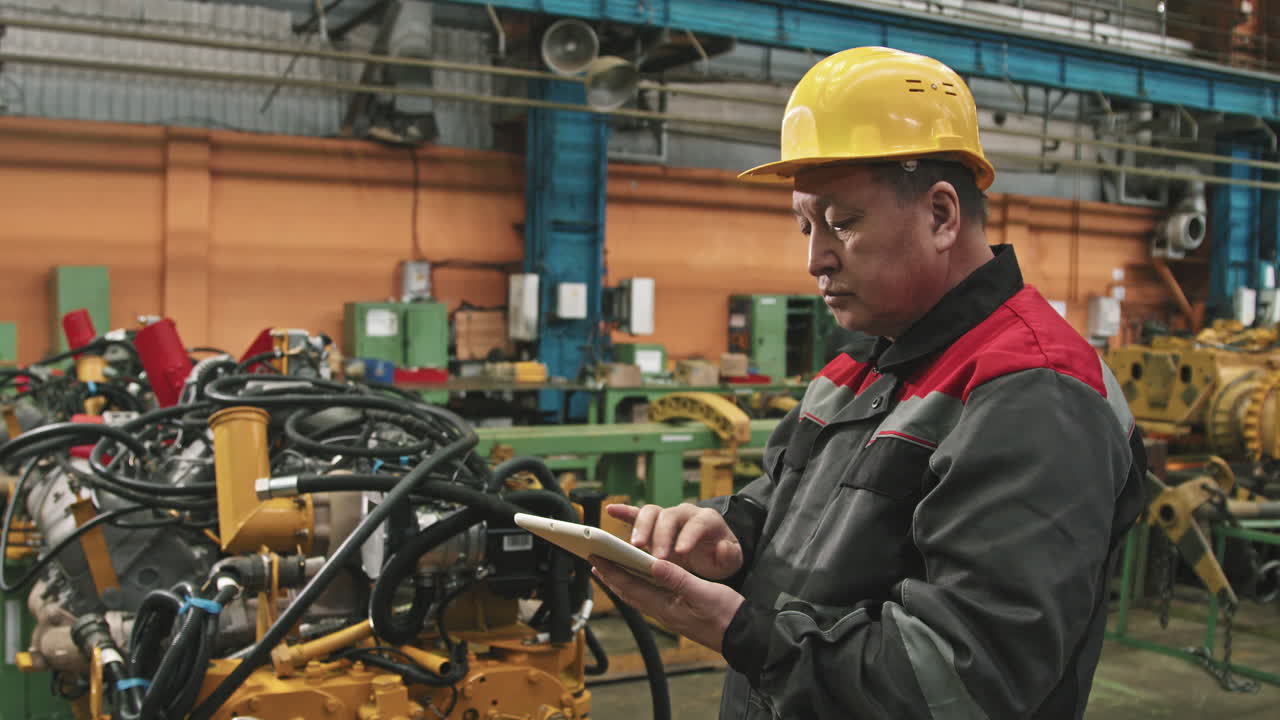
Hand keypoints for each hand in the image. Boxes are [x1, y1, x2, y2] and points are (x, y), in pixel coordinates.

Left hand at [590, 555, 744, 652]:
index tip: (596, 558)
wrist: (743, 636)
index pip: (631, 586)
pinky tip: (638, 581)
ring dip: (621, 581)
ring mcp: (669, 614)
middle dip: (611, 576)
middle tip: (594, 560)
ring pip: (638, 595)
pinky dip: (638, 586)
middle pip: (629, 592)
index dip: (612, 571)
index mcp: (666, 606)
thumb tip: (653, 563)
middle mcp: (663, 612)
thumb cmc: (727, 615)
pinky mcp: (677, 613)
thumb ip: (677, 579)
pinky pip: (649, 597)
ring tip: (609, 570)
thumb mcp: (703, 593)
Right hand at [607, 503, 742, 580]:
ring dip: (641, 528)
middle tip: (656, 556)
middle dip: (661, 536)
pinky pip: (637, 513)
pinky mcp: (653, 523)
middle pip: (669, 517)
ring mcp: (667, 517)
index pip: (696, 524)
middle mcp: (685, 513)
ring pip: (651, 513)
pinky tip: (611, 510)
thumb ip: (730, 555)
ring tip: (635, 546)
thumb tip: (722, 547)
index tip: (680, 552)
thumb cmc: (720, 555)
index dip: (688, 536)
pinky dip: (624, 511)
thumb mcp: (732, 559)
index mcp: (706, 520)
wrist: (712, 550)